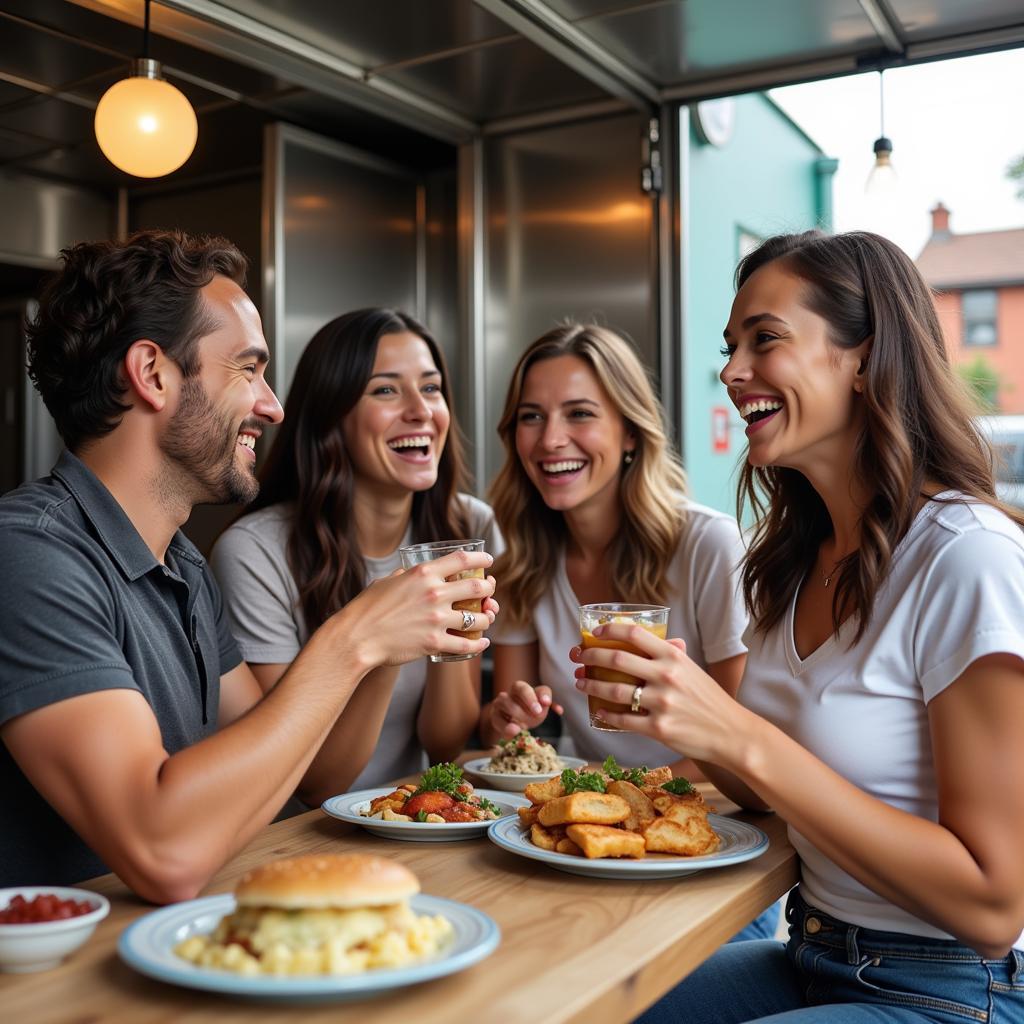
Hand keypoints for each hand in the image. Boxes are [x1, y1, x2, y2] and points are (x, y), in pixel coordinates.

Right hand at [338, 550, 495, 666]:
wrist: (355, 638)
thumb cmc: (366, 609)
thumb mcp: (385, 582)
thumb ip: (403, 576)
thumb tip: (409, 573)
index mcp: (423, 574)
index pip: (463, 559)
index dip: (481, 559)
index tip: (488, 561)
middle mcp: (434, 593)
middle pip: (478, 587)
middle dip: (489, 589)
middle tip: (489, 591)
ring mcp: (436, 619)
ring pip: (478, 618)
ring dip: (486, 618)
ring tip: (486, 618)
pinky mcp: (434, 643)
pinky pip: (467, 644)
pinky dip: (479, 644)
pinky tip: (482, 642)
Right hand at [488, 681, 562, 739]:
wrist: (511, 723)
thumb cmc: (528, 711)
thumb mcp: (540, 706)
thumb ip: (547, 704)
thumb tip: (559, 710)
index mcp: (521, 688)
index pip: (528, 686)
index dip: (537, 694)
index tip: (546, 703)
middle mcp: (510, 692)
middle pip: (518, 689)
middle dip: (529, 700)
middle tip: (538, 713)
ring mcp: (500, 703)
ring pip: (506, 702)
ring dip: (518, 715)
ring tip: (526, 726)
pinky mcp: (494, 717)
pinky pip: (498, 721)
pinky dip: (507, 728)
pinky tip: (515, 732)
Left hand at [570, 624, 740, 764]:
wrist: (731, 733)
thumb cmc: (710, 699)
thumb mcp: (692, 669)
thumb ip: (671, 654)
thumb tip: (649, 639)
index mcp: (674, 656)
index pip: (635, 634)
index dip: (610, 630)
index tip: (595, 632)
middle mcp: (666, 675)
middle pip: (617, 658)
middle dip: (591, 656)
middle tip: (578, 657)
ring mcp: (662, 703)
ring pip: (615, 689)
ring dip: (591, 684)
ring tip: (581, 682)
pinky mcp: (659, 728)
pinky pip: (623, 719)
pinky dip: (607, 714)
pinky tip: (599, 711)